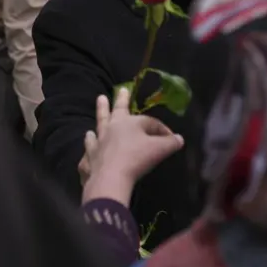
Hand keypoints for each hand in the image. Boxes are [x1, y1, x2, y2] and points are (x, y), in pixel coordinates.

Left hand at [80, 88, 183, 205]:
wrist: (111, 177)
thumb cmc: (137, 158)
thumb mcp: (159, 150)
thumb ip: (170, 143)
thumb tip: (179, 139)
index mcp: (129, 122)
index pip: (149, 122)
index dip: (161, 129)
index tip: (170, 138)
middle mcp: (111, 128)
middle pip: (116, 111)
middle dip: (120, 100)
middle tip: (120, 90)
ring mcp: (98, 142)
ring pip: (98, 127)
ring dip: (99, 120)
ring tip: (97, 112)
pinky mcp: (90, 157)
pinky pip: (88, 150)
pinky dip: (89, 146)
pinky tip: (87, 143)